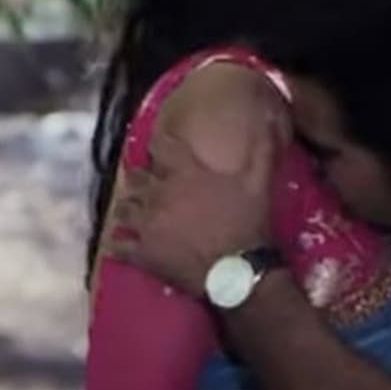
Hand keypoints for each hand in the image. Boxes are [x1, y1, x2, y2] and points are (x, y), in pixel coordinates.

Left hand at [110, 113, 281, 296]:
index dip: (159, 145)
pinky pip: (118, 245)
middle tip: (146, 180)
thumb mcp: (260, 182)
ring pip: (122, 208)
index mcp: (184, 173)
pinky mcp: (142, 253)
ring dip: (128, 207)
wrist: (238, 272)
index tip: (162, 147)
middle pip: (135, 176)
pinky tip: (117, 243)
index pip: (159, 146)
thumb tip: (273, 117)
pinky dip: (117, 244)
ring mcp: (146, 225)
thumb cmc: (248, 224)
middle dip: (139, 176)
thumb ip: (263, 149)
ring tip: (133, 210)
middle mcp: (158, 194)